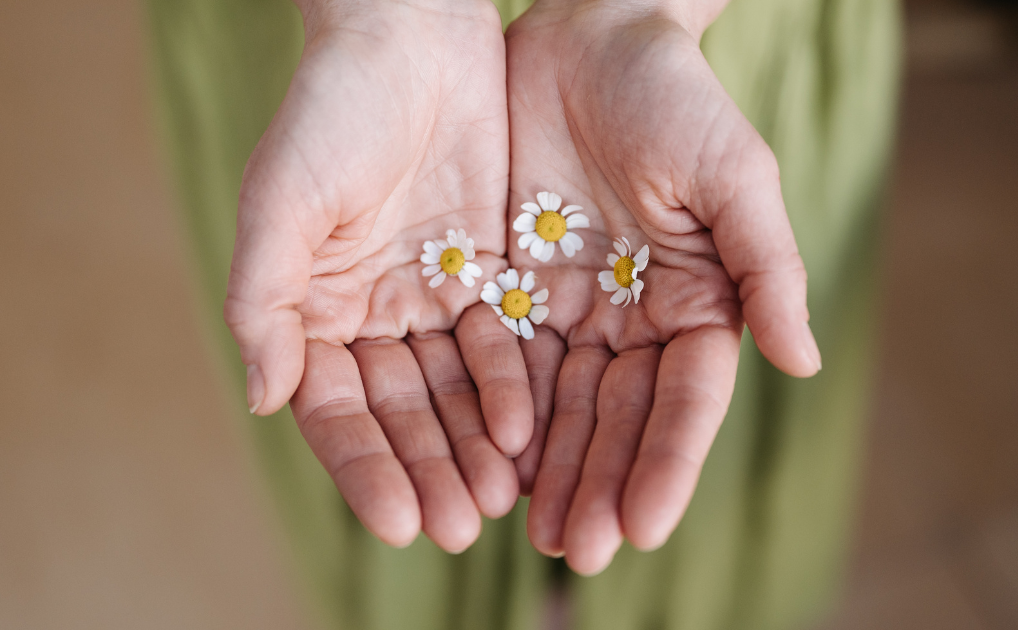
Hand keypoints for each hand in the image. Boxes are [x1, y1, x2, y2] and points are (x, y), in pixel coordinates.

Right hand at [224, 0, 527, 551]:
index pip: (336, 408)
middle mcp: (373, 311)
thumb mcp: (281, 202)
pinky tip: (527, 431)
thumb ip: (264, 302)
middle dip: (429, 469)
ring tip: (500, 500)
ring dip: (474, 445)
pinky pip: (502, 341)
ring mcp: (432, 294)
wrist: (412, 34)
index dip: (366, 466)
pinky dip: (511, 386)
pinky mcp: (488, 270)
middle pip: (402, 411)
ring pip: (455, 389)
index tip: (399, 520)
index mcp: (312, 306)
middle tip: (462, 528)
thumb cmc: (332, 109)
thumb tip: (265, 400)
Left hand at [470, 0, 820, 573]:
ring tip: (532, 532)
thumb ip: (769, 267)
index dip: (666, 462)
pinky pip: (502, 362)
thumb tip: (805, 363)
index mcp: (698, 302)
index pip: (685, 399)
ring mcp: (572, 309)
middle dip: (600, 483)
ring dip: (548, 470)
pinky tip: (484, 461)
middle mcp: (635, 319)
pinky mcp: (512, 289)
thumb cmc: (673, 95)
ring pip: (559, 405)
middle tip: (578, 551)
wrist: (586, 36)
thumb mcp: (734, 172)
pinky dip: (496, 414)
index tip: (643, 524)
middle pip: (618, 417)